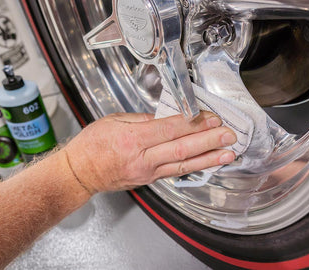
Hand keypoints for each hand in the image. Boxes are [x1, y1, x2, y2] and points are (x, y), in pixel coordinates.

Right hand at [63, 111, 236, 192]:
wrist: (79, 174)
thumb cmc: (91, 146)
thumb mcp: (114, 122)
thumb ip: (143, 119)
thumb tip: (168, 116)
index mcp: (132, 140)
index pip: (169, 130)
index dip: (193, 123)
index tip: (211, 117)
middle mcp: (142, 159)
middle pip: (181, 149)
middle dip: (208, 141)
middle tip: (228, 134)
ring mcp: (147, 172)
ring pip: (183, 165)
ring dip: (208, 158)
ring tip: (228, 153)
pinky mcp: (150, 180)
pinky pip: (175, 173)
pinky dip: (195, 167)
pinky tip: (209, 163)